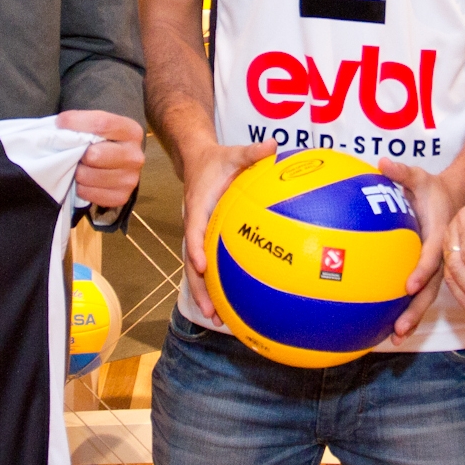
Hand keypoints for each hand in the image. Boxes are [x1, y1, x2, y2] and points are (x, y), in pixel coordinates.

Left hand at [58, 110, 146, 209]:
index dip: (76, 123)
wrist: (120, 164)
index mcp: (132, 132)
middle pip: (93, 155)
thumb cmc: (105, 141)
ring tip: (83, 167)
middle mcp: (135, 156)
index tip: (60, 123)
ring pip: (86, 176)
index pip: (101, 124)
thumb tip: (61, 124)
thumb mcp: (101, 125)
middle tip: (78, 153)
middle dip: (79, 154)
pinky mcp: (121, 197)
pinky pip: (86, 193)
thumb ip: (85, 122)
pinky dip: (81, 187)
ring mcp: (130, 180)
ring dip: (78, 172)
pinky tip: (87, 181)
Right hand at [177, 136, 276, 317]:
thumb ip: (252, 152)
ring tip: (218, 320)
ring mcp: (199, 237)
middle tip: (211, 311)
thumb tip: (273, 144)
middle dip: (199, 288)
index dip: (195, 248)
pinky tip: (233, 303)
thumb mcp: (234, 153)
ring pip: (197, 270)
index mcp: (198, 207)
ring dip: (206, 295)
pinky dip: (216, 285)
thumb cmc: (217, 160)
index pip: (193, 230)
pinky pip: (209, 264)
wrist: (197, 160)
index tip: (201, 265)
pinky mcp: (206, 241)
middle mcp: (195, 226)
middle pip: (191, 262)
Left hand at [380, 160, 460, 339]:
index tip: (408, 286)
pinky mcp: (430, 273)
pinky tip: (392, 329)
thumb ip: (403, 172)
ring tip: (396, 338)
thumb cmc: (433, 190)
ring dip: (414, 317)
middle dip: (416, 309)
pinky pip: (421, 294)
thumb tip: (382, 162)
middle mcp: (441, 257)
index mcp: (440, 237)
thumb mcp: (421, 177)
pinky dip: (411, 311)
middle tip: (400, 329)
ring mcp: (437, 268)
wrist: (455, 200)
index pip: (431, 257)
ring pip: (427, 297)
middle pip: (430, 288)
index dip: (421, 271)